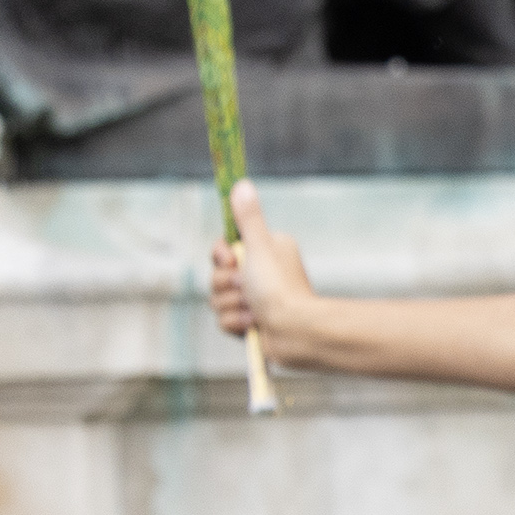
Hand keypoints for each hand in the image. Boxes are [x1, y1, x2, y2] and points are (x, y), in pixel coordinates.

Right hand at [208, 184, 319, 362]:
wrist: (297, 330)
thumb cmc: (280, 287)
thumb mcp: (260, 247)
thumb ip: (249, 218)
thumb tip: (242, 184)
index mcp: (265, 253)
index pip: (223, 249)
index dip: (221, 256)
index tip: (229, 259)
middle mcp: (261, 274)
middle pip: (217, 275)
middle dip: (226, 284)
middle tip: (246, 286)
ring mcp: (255, 301)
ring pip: (217, 299)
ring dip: (233, 304)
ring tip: (255, 309)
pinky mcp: (251, 324)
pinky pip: (224, 320)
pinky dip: (237, 323)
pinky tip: (255, 324)